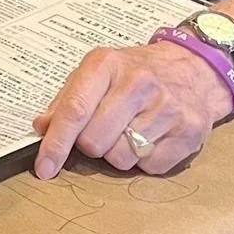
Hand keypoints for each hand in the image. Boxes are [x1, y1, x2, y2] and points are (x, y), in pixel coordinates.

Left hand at [30, 40, 233, 179]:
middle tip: (100, 130)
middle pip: (95, 141)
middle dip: (90, 145)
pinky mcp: (189, 133)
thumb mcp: (96, 71)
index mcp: (106, 65)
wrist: (191, 68)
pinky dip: (143, 161)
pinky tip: (150, 138)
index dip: (56, 142)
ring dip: (116, 154)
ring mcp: (167, 109)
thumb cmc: (134, 72)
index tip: (44, 167)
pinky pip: (150, 168)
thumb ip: (67, 98)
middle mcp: (138, 84)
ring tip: (127, 131)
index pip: (75, 109)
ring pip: (121, 159)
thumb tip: (42, 127)